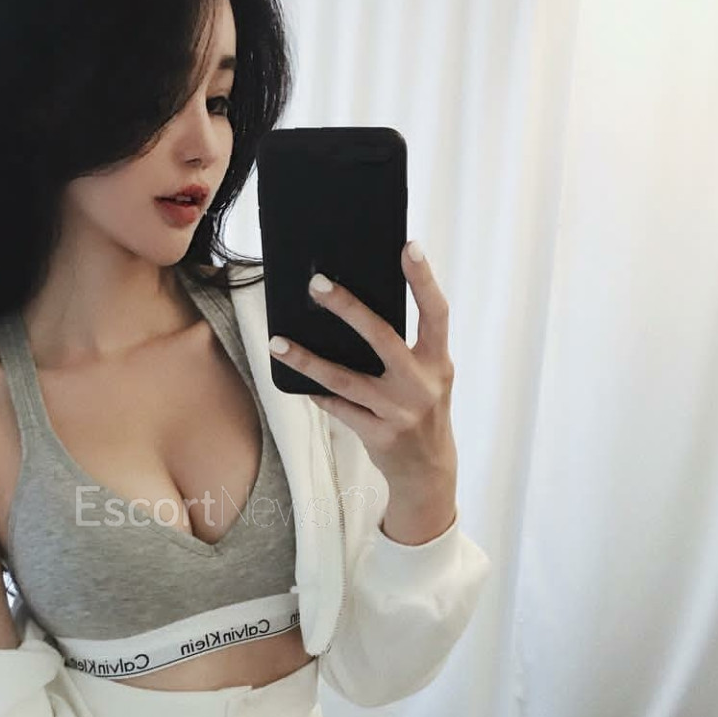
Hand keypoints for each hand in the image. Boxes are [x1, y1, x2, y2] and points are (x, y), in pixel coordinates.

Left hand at [268, 242, 457, 515]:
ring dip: (307, 359)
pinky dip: (316, 392)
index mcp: (439, 361)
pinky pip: (338, 407)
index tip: (409, 245)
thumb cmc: (421, 411)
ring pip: (345, 378)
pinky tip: (294, 378)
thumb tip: (354, 310)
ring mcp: (399, 411)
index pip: (436, 312)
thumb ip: (405, 348)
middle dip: (349, 308)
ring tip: (278, 341)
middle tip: (317, 284)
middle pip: (382, 338)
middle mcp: (422, 384)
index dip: (424, 279)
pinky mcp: (378, 434)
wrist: (428, 471)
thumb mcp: (427, 377)